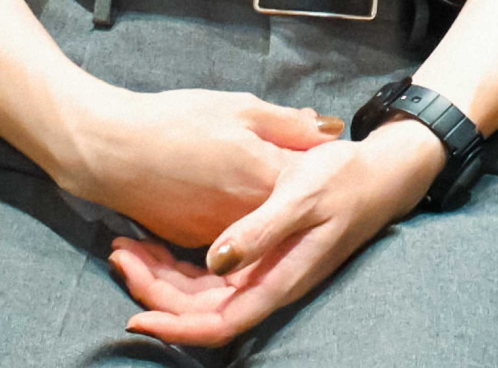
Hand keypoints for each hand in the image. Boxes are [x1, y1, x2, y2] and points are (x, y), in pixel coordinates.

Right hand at [55, 86, 345, 247]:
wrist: (111, 150)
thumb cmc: (176, 121)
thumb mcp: (240, 108)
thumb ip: (289, 124)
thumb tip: (330, 130)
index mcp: (268, 179)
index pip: (313, 177)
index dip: (314, 158)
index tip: (305, 142)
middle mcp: (250, 218)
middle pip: (285, 205)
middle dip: (288, 185)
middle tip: (263, 154)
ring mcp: (218, 234)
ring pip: (253, 221)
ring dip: (254, 201)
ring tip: (229, 167)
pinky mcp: (190, 240)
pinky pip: (221, 231)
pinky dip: (224, 212)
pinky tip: (207, 184)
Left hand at [108, 121, 445, 345]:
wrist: (378, 171)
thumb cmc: (342, 178)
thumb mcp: (300, 194)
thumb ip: (260, 230)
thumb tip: (216, 261)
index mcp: (277, 278)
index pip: (217, 323)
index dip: (175, 326)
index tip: (134, 316)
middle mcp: (267, 283)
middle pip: (200, 309)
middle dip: (155, 291)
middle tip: (119, 254)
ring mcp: (263, 271)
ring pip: (201, 291)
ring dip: (162, 276)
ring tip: (126, 246)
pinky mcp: (261, 254)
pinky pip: (211, 272)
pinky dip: (180, 261)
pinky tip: (157, 240)